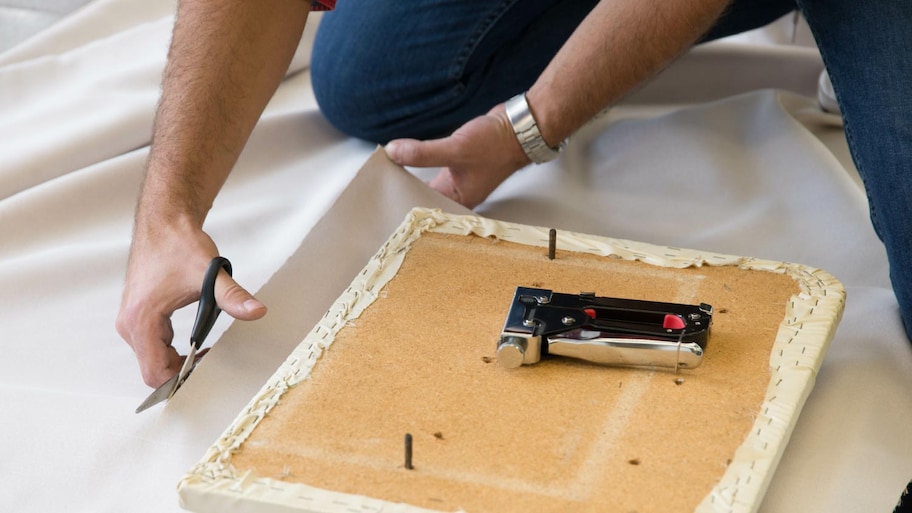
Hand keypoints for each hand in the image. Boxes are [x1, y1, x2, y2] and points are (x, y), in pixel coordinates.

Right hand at [115, 218, 266, 387]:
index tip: (206, 372)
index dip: (181, 380)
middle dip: (182, 372)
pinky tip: (194, 344)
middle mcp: (129, 323)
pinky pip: (151, 345)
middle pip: (153, 369)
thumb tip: (256, 311)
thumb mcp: (209, 273)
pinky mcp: (137, 314)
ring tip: (206, 355)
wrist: (164, 221)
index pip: (155, 372)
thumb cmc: (178, 244)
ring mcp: (130, 319)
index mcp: (141, 320)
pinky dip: (171, 350)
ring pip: (151, 358)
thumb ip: (233, 297)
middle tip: (212, 365)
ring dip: (176, 361)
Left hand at [384, 104, 529, 208]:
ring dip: (410, 177)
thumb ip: (423, 152)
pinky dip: (418, 164)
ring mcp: (457, 179)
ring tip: (386, 173)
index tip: (382, 199)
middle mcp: (457, 194)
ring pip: (426, 184)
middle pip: (422, 199)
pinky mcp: (456, 165)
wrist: (519, 127)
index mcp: (459, 200)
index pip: (424, 211)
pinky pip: (431, 169)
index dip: (403, 206)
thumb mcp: (456, 148)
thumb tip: (393, 152)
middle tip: (378, 185)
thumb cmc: (498, 144)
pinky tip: (405, 159)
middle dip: (402, 191)